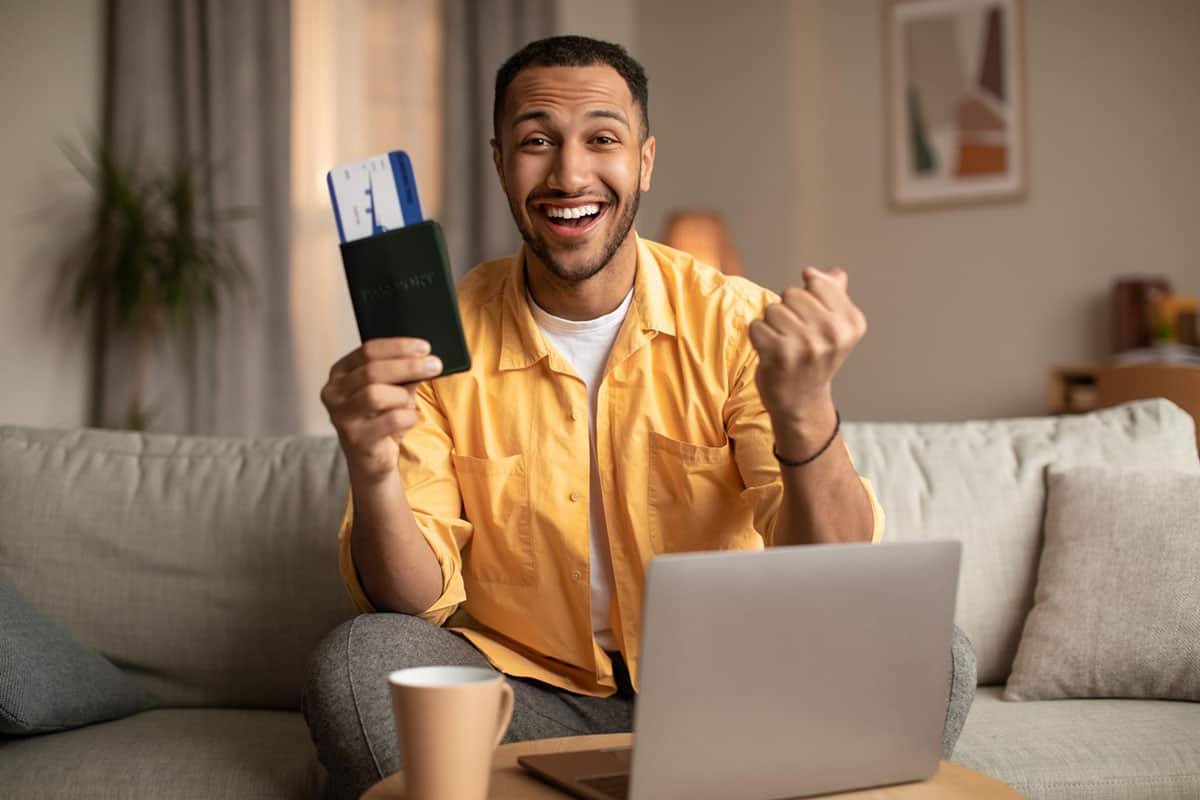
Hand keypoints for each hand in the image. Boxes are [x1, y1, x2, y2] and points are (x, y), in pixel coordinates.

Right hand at [320, 338, 443, 482]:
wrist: (371, 459)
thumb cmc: (380, 418)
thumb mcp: (392, 390)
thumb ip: (403, 375)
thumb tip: (425, 359)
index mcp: (340, 373)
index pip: (368, 350)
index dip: (399, 346)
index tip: (425, 347)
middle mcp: (334, 393)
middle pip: (371, 371)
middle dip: (408, 366)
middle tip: (435, 365)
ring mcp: (341, 417)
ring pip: (375, 395)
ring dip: (402, 396)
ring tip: (410, 403)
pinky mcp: (355, 439)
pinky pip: (389, 420)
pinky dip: (407, 417)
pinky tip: (408, 419)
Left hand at [747, 267, 865, 441]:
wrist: (801, 401)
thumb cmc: (814, 357)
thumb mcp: (834, 326)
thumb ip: (832, 293)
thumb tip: (819, 272)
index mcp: (851, 322)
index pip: (816, 282)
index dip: (806, 298)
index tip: (812, 322)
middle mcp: (833, 333)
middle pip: (791, 293)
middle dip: (787, 311)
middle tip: (796, 338)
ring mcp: (806, 344)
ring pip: (772, 309)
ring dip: (772, 325)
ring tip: (784, 346)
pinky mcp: (779, 354)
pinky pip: (756, 325)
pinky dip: (758, 337)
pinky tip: (770, 353)